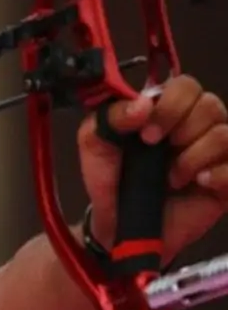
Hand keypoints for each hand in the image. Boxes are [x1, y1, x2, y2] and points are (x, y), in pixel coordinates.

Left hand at [78, 75, 227, 260]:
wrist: (117, 223)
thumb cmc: (110, 179)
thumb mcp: (95, 144)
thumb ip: (110, 117)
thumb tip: (142, 104)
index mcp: (166, 110)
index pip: (186, 86)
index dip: (171, 105)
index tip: (146, 134)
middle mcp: (196, 126)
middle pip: (211, 105)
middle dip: (182, 128)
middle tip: (157, 151)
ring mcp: (215, 154)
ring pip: (225, 134)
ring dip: (194, 156)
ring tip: (171, 178)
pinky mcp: (226, 181)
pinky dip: (219, 174)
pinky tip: (199, 183)